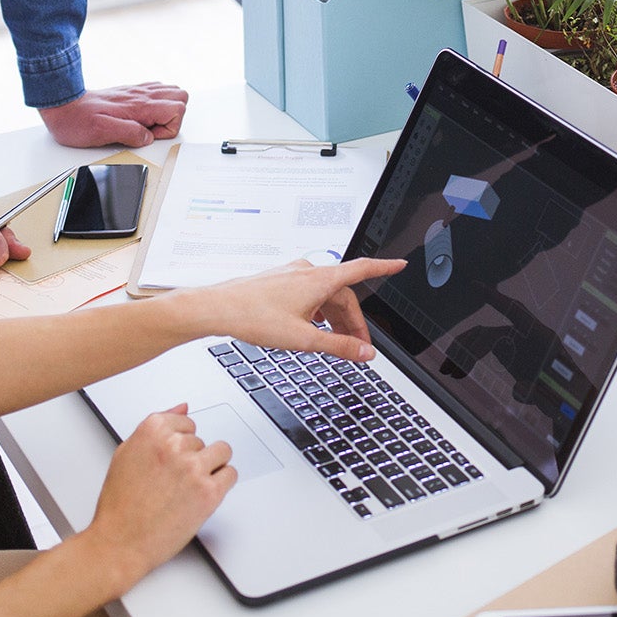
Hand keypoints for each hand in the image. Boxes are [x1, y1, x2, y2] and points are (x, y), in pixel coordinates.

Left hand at [39, 82, 188, 148]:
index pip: (176, 109)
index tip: (149, 135)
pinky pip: (155, 90)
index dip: (168, 128)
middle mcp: (140, 95)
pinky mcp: (129, 94)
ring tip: (148, 123)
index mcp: (138, 105)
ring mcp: (135, 93)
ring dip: (167, 109)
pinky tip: (142, 115)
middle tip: (153, 129)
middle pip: (179, 96)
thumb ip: (129, 134)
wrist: (62, 105)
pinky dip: (156, 103)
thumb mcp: (102, 133)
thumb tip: (147, 137)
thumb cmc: (78, 120)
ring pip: (170, 91)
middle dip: (173, 117)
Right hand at [82, 404, 234, 583]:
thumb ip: (156, 428)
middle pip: (202, 440)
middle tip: (173, 482)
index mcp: (152, 430)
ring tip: (190, 486)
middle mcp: (174, 445)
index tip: (172, 459)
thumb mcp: (126, 454)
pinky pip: (231, 474)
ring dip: (211, 466)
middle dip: (191, 458)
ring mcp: (193, 468)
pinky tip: (202, 494)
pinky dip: (221, 484)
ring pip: (222, 452)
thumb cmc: (120, 504)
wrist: (120, 543)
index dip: (180, 443)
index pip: (186, 421)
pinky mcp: (209, 492)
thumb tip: (183, 408)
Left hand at [185, 257, 407, 359]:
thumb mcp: (303, 339)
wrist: (217, 309)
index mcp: (319, 280)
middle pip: (343, 294)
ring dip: (335, 318)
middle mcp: (307, 272)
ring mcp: (292, 275)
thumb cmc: (253, 317)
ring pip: (325, 295)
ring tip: (334, 342)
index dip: (383, 267)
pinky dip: (318, 311)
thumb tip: (365, 353)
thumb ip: (339, 347)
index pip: (361, 270)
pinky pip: (309, 294)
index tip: (399, 264)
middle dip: (354, 320)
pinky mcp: (279, 281)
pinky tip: (311, 328)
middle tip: (359, 347)